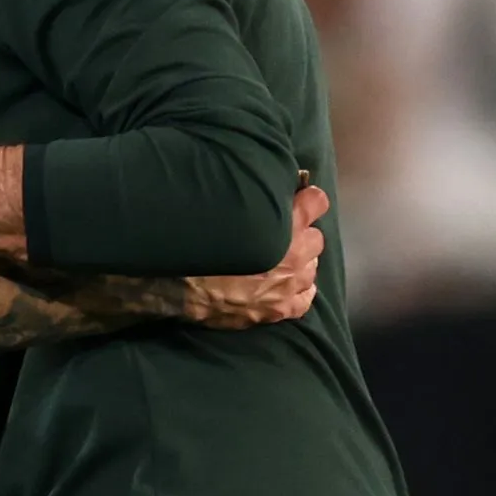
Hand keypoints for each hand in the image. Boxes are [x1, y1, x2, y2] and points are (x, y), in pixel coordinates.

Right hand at [182, 183, 328, 328]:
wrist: (178, 284)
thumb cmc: (197, 239)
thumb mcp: (224, 204)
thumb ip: (251, 196)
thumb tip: (261, 186)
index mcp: (284, 223)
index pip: (317, 202)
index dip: (308, 199)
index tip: (300, 198)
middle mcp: (294, 254)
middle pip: (316, 238)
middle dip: (301, 234)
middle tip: (279, 233)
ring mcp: (289, 284)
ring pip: (312, 268)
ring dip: (300, 262)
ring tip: (277, 261)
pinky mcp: (279, 309)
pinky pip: (305, 299)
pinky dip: (300, 290)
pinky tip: (287, 286)